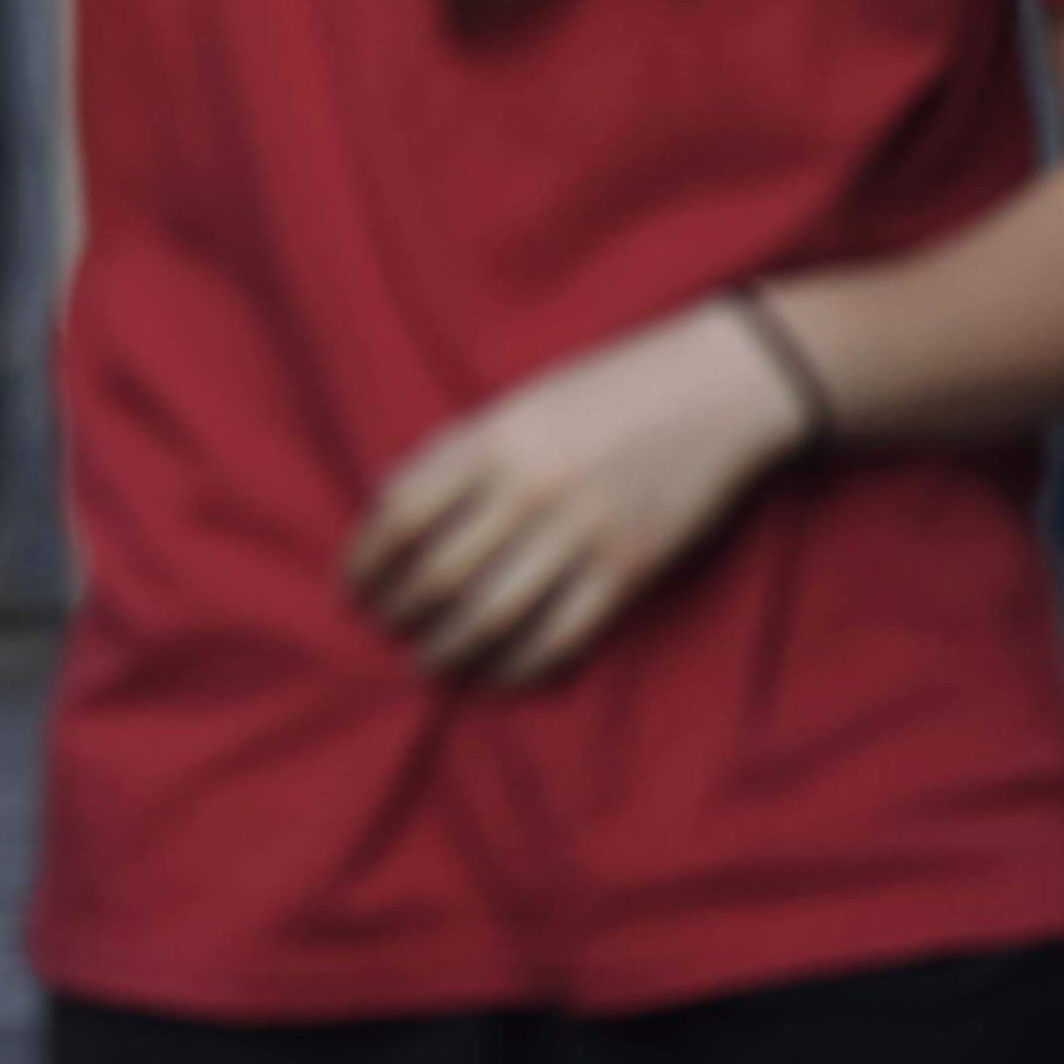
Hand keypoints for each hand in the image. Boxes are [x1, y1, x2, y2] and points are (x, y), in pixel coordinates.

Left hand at [345, 299, 808, 688]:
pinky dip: (519, 666)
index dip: (365, 560)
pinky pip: (559, 636)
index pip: (403, 512)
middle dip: (399, 611)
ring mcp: (581, 532)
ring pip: (492, 615)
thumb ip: (455, 450)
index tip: (349, 587)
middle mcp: (530, 487)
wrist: (715, 389)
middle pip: (439, 573)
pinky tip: (494, 675)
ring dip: (449, 649)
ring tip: (427, 662)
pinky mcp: (627, 570)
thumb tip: (387, 497)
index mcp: (494, 438)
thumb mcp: (519, 402)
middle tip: (382, 629)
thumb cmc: (608, 389)